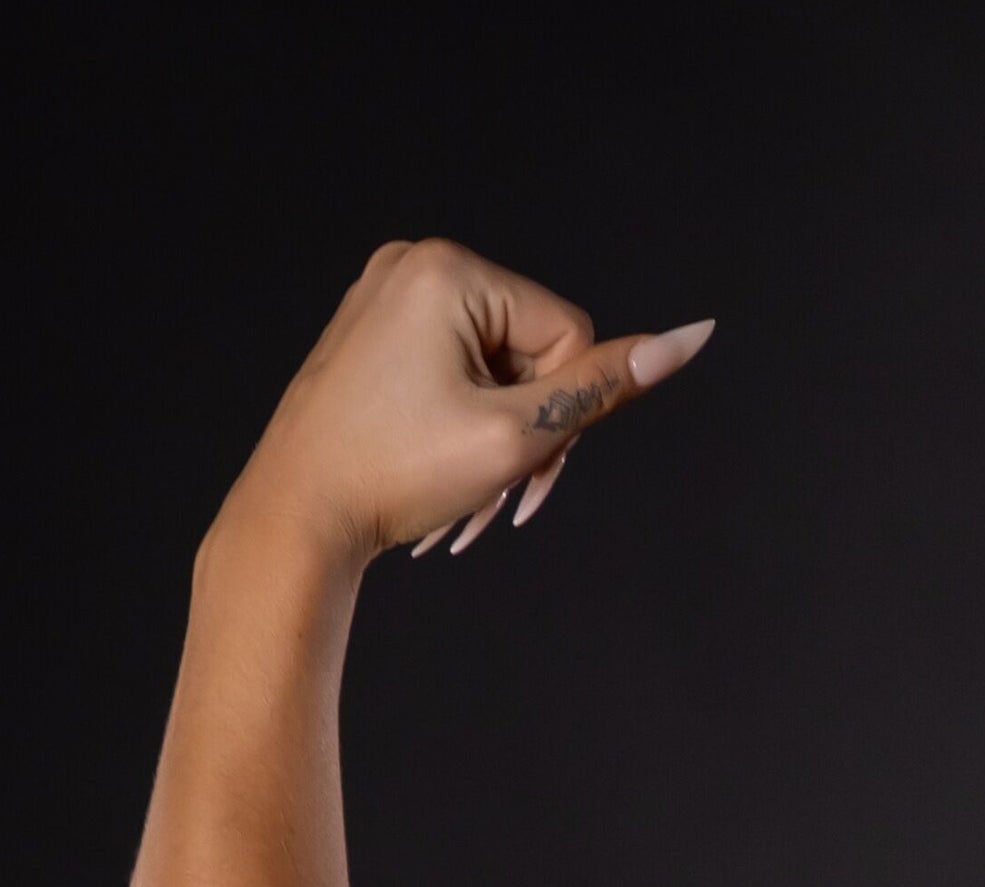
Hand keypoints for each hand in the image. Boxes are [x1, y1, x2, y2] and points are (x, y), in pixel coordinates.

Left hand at [216, 238, 712, 565]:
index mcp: (446, 271)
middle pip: (531, 349)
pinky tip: (440, 472)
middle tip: (500, 492)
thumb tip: (692, 337)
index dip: (561, 409)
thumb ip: (606, 383)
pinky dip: (461, 425)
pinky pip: (450, 371)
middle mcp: (411, 267)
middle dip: (529, 427)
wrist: (292, 521)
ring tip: (466, 494)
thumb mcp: (517, 434)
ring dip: (498, 437)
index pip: (567, 333)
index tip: (521, 463)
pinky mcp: (370, 335)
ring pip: (493, 369)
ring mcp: (383, 298)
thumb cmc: (392, 475)